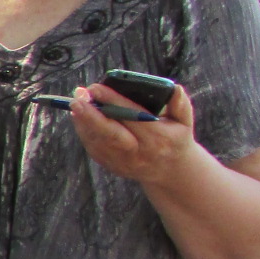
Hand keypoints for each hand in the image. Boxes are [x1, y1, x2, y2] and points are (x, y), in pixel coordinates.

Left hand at [68, 78, 199, 186]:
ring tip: (75, 103)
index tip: (97, 88)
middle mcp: (139, 152)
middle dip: (92, 115)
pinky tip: (79, 116)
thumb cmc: (175, 137)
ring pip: (98, 141)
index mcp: (157, 138)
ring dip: (83, 122)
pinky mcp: (112, 166)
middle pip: (111, 134)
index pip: (133, 118)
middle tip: (77, 98)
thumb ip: (180, 104)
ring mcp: (123, 162)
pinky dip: (84, 131)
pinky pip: (94, 148)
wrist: (170, 171)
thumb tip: (174, 88)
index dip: (113, 102)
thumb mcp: (184, 122)